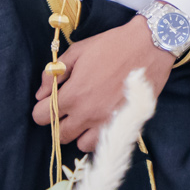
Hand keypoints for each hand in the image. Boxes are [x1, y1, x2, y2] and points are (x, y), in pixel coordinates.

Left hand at [32, 18, 173, 152]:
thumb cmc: (112, 45)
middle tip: (69, 108)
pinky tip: (102, 120)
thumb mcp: (77, 51)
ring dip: (80, 132)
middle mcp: (87, 114)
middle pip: (59, 135)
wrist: (149, 46)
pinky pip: (105, 143)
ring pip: (80, 144)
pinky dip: (99, 135)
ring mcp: (107, 122)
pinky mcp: (125, 124)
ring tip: (86, 116)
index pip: (41, 117)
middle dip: (59, 122)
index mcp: (72, 95)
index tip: (51, 101)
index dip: (42, 109)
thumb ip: (53, 73)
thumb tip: (40, 94)